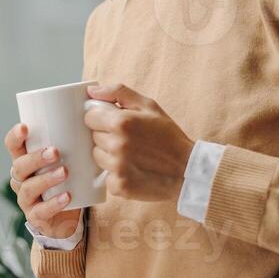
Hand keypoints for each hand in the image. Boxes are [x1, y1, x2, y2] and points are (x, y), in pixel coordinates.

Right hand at [4, 122, 82, 239]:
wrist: (69, 216)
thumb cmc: (68, 181)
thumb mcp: (66, 160)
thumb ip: (73, 142)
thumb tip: (93, 113)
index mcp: (26, 161)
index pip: (13, 146)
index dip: (15, 137)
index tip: (24, 127)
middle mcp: (22, 179)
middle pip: (20, 166)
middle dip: (36, 158)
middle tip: (56, 152)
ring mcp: (27, 199)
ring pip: (29, 188)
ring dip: (46, 179)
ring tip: (64, 172)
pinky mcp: (36, 216)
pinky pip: (41, 210)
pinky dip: (54, 203)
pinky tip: (67, 196)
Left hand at [84, 83, 193, 202]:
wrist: (188, 171)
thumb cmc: (169, 136)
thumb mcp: (149, 106)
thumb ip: (119, 93)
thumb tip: (92, 91)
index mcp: (121, 122)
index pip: (90, 117)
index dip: (101, 118)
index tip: (114, 123)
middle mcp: (116, 145)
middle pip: (93, 137)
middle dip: (106, 136)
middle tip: (129, 139)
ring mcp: (117, 168)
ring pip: (97, 157)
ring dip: (109, 155)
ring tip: (132, 155)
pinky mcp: (119, 186)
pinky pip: (106, 176)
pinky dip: (116, 174)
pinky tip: (133, 170)